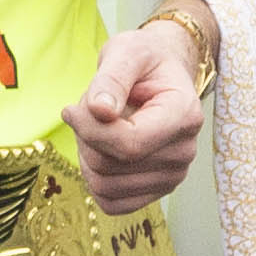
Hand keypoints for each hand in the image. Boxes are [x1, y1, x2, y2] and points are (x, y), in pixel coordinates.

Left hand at [68, 12, 212, 215]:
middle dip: (86, 137)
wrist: (162, 75)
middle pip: (110, 166)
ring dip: (87, 156)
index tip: (70, 109)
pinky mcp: (156, 190)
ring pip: (104, 186)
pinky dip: (95, 177)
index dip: (89, 130)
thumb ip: (112, 78)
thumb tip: (100, 111)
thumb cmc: (145, 60)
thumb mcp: (126, 52)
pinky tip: (102, 149)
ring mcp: (173, 176)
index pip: (129, 144)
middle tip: (90, 110)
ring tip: (100, 126)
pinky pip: (110, 202)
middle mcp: (185, 151)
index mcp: (185, 115)